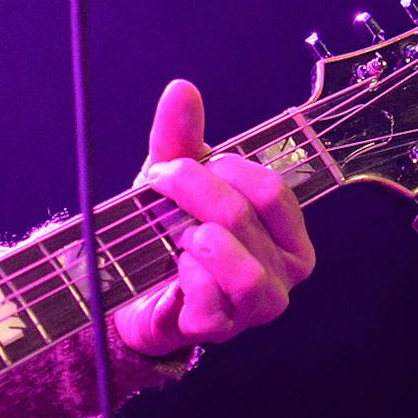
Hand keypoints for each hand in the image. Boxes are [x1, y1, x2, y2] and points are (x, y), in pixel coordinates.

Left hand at [112, 79, 316, 356]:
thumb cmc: (166, 229)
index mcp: (287, 231)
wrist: (130, 287)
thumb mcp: (172, 177)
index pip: (271, 189)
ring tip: (172, 233)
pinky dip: (183, 273)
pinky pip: (209, 294)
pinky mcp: (222, 330)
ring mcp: (258, 306)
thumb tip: (182, 87)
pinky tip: (171, 269)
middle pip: (243, 213)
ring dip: (190, 235)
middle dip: (189, 191)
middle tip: (156, 189)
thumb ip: (179, 136)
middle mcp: (286, 271)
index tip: (176, 165)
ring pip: (235, 258)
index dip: (219, 168)